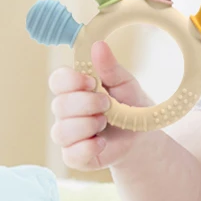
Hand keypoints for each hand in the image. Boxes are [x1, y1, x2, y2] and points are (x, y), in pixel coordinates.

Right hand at [48, 41, 154, 170]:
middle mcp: (66, 112)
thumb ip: (110, 68)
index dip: (71, 81)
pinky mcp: (75, 156)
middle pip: (59, 105)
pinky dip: (88, 147)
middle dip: (87, 104)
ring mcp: (69, 135)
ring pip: (62, 131)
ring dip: (88, 125)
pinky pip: (70, 154)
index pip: (57, 80)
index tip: (93, 82)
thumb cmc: (129, 104)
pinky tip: (102, 142)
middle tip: (108, 103)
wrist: (142, 134)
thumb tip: (98, 45)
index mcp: (75, 89)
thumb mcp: (125, 83)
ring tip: (105, 122)